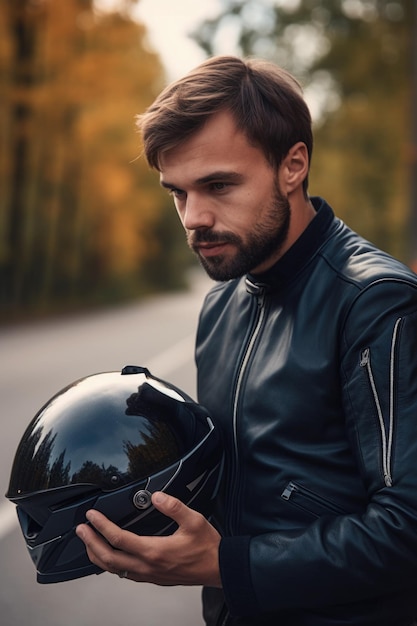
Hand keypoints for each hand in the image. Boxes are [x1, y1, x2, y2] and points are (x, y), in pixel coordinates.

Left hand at [75, 491, 221, 587]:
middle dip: (90, 543)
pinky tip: (111, 558)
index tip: (92, 516)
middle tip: (81, 530)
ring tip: (89, 543)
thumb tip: (156, 496)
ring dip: (97, 555)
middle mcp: (148, 566)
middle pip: (108, 558)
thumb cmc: (208, 547)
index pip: (118, 538)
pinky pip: (125, 574)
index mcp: (154, 551)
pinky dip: (111, 565)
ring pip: (114, 569)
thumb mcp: (194, 520)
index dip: (101, 526)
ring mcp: (149, 575)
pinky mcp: (153, 578)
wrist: (219, 568)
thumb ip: (173, 506)